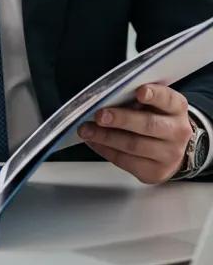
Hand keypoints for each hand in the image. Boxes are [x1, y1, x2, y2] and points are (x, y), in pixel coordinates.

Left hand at [77, 84, 192, 183]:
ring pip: (133, 145)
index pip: (167, 99)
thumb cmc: (156, 121)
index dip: (154, 95)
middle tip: (100, 116)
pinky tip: (94, 141)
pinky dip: (105, 150)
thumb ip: (135, 99)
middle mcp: (176, 132)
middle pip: (148, 125)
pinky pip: (125, 161)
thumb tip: (107, 99)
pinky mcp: (155, 172)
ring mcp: (168, 154)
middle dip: (121, 119)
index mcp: (176, 109)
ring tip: (87, 130)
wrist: (172, 150)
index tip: (140, 91)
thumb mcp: (152, 104)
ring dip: (105, 137)